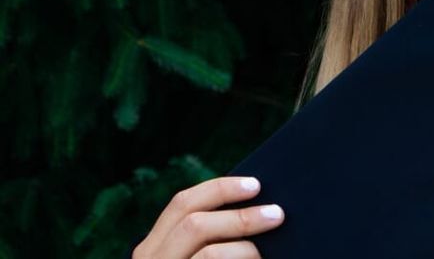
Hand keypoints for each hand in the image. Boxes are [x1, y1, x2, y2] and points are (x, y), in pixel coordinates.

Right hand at [132, 176, 284, 258]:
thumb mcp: (191, 256)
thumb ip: (211, 238)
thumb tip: (257, 209)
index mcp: (153, 248)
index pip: (182, 205)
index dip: (219, 189)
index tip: (256, 184)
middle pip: (194, 224)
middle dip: (240, 217)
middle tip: (277, 215)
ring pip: (209, 254)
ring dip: (246, 250)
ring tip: (264, 255)